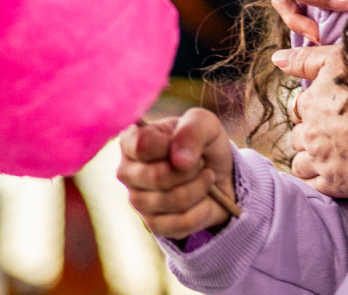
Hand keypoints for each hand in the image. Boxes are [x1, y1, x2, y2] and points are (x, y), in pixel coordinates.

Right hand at [116, 109, 237, 239]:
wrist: (220, 176)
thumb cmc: (204, 144)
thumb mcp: (205, 124)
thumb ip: (191, 131)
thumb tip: (179, 161)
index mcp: (131, 140)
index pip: (142, 146)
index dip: (171, 146)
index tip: (186, 142)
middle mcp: (127, 171)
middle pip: (158, 177)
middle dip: (192, 169)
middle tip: (200, 162)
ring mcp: (137, 200)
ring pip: (174, 200)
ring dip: (201, 187)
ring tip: (205, 177)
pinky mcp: (153, 224)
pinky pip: (183, 222)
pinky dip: (203, 209)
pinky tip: (204, 199)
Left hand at [273, 45, 347, 197]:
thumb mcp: (340, 58)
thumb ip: (307, 59)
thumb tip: (277, 59)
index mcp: (311, 104)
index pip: (300, 108)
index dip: (312, 108)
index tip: (327, 110)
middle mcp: (311, 134)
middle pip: (298, 137)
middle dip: (309, 135)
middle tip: (329, 134)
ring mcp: (322, 160)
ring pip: (300, 164)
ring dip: (308, 160)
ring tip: (326, 157)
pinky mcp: (337, 183)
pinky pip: (313, 187)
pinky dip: (315, 182)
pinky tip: (325, 177)